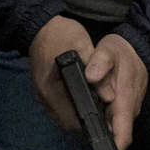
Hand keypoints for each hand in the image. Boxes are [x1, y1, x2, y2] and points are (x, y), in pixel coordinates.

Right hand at [28, 15, 93, 130]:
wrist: (40, 27)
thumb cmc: (61, 35)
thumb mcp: (82, 46)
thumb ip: (97, 70)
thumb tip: (109, 96)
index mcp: (51, 90)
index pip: (72, 121)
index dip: (89, 122)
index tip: (103, 117)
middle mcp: (44, 98)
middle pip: (67, 122)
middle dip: (85, 120)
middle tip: (102, 110)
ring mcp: (42, 96)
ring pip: (63, 117)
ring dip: (78, 114)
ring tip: (94, 104)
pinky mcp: (44, 92)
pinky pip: (59, 108)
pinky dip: (71, 107)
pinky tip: (81, 96)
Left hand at [84, 34, 147, 149]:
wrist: (138, 48)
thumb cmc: (121, 52)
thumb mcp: (108, 50)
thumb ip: (99, 63)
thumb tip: (91, 78)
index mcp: (126, 99)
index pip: (123, 131)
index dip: (115, 149)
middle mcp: (129, 109)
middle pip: (118, 135)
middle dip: (106, 148)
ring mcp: (128, 109)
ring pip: (115, 129)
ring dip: (104, 137)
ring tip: (88, 145)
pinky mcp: (124, 108)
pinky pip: (114, 121)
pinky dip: (104, 126)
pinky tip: (91, 126)